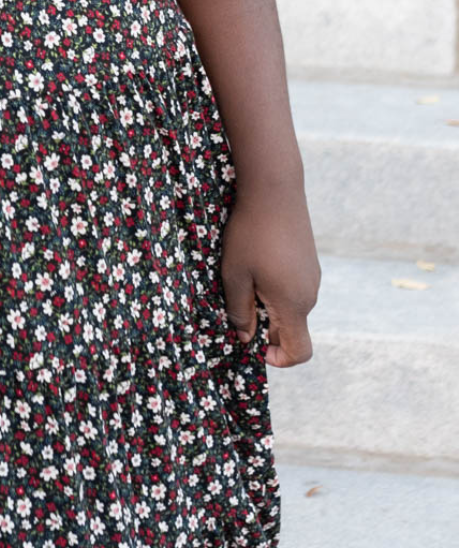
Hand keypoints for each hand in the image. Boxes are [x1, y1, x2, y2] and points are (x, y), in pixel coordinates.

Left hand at [218, 182, 320, 366]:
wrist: (275, 189)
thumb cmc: (250, 233)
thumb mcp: (235, 275)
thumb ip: (240, 311)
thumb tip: (246, 338)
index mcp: (294, 304)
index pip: (300, 352)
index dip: (278, 358)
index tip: (253, 343)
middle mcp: (310, 294)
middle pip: (291, 328)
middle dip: (265, 327)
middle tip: (236, 303)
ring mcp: (312, 276)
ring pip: (289, 306)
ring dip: (267, 304)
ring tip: (242, 277)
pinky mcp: (309, 261)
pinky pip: (292, 287)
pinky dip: (274, 287)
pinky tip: (255, 262)